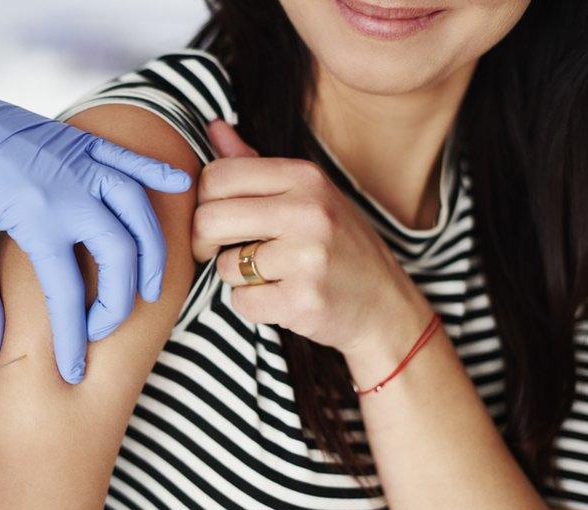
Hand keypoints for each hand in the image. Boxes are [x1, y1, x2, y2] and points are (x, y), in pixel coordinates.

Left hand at [0, 32, 189, 382]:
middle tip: (104, 329)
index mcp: (37, 213)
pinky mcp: (78, 141)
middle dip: (121, 300)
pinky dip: (156, 174)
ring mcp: (79, 159)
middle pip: (120, 253)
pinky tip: (180, 186)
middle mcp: (70, 185)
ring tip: (152, 286)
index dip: (72, 338)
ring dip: (151, 250)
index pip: (68, 292)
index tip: (73, 371)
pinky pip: (129, 159)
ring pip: (137, 209)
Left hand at [192, 121, 432, 383]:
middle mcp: (308, 211)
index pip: (218, 175)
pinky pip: (242, 302)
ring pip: (226, 266)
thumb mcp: (307, 194)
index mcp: (305, 176)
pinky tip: (282, 297)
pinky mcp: (303, 300)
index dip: (202, 201)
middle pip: (210, 219)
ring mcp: (308, 257)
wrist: (384, 304)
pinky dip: (253, 305)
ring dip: (237, 277)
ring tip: (272, 274)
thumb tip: (212, 126)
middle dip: (204, 241)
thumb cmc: (337, 245)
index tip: (215, 219)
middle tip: (219, 252)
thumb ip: (253, 163)